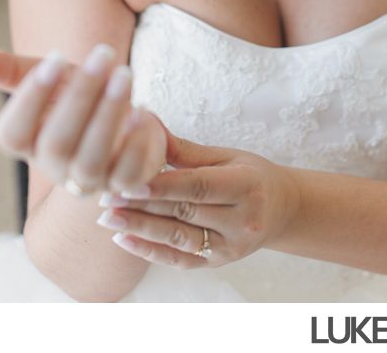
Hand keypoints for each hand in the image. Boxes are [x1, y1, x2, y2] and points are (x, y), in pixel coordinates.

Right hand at [0, 45, 166, 195]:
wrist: (129, 123)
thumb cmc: (86, 98)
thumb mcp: (57, 79)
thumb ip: (17, 71)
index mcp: (29, 144)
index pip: (12, 132)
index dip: (30, 96)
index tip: (56, 56)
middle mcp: (55, 167)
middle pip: (56, 142)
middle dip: (80, 95)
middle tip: (103, 55)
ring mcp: (91, 180)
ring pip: (91, 159)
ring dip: (109, 114)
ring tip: (125, 74)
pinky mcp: (127, 184)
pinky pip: (128, 175)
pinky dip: (136, 144)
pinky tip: (143, 112)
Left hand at [97, 132, 298, 268]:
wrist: (282, 209)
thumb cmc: (252, 175)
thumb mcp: (227, 157)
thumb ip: (184, 150)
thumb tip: (146, 124)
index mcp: (247, 186)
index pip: (197, 186)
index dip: (160, 186)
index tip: (126, 180)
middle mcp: (243, 219)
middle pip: (183, 212)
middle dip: (141, 204)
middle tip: (104, 196)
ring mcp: (231, 246)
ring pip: (178, 238)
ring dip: (139, 228)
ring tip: (106, 217)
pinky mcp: (219, 263)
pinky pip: (180, 260)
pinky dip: (149, 251)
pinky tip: (123, 239)